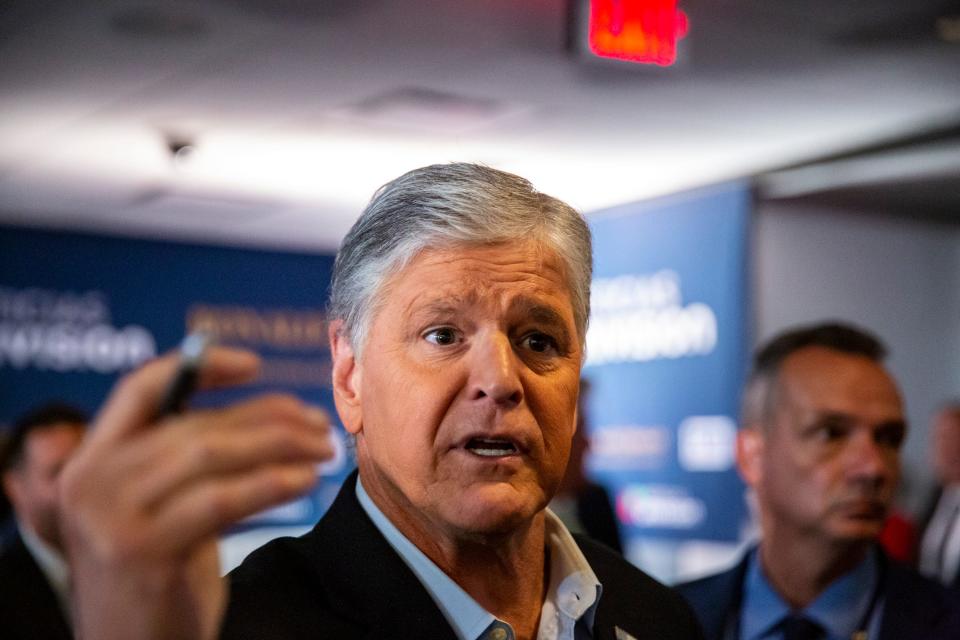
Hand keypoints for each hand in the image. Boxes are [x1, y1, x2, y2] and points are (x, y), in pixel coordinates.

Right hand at [60, 346, 333, 639]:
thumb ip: (184, 457)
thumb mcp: (156, 505)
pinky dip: (271, 483)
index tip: (253, 365)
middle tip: (318, 423)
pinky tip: (305, 481)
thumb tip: (270, 412)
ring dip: (279, 446)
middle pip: (193, 425)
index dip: (199, 368)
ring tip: (323, 450)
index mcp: (91, 459)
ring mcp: (112, 517)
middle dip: (267, 417)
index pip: (141, 388)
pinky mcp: (144, 551)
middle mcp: (91, 481)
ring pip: (211, 455)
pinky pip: (222, 500)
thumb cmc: (156, 570)